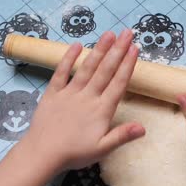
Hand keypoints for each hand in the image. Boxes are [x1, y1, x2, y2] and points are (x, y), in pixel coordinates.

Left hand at [21, 30, 144, 171]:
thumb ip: (122, 136)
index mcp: (101, 110)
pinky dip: (68, 58)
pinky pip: (61, 73)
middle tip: (127, 32)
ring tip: (108, 34)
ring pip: (87, 67)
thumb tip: (143, 127)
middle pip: (105, 70)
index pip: (118, 83)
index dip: (128, 65)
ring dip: (98, 50)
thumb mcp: (102, 149)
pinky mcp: (52, 93)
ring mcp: (69, 93)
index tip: (135, 48)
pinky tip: (76, 45)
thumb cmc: (74, 153)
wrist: (42, 153)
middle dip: (117, 50)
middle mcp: (87, 97)